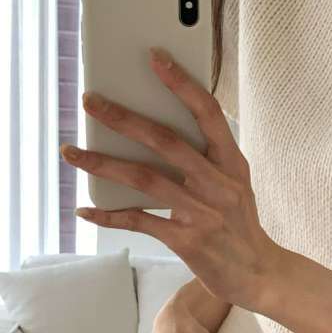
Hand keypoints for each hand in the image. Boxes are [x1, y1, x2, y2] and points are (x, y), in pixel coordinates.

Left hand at [60, 46, 282, 312]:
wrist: (259, 274)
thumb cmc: (240, 225)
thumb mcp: (235, 185)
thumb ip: (206, 159)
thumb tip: (154, 132)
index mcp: (232, 164)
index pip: (208, 113)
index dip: (182, 83)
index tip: (155, 58)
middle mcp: (218, 184)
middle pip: (166, 141)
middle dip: (123, 118)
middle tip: (90, 101)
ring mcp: (202, 213)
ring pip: (145, 179)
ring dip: (103, 163)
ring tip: (71, 152)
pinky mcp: (187, 241)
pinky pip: (141, 222)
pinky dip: (110, 215)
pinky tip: (86, 209)